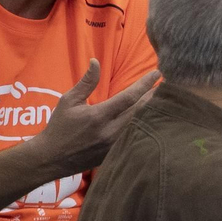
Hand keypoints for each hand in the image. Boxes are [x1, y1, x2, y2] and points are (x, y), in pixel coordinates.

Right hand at [28, 60, 159, 179]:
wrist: (51, 158)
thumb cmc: (59, 127)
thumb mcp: (68, 101)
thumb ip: (86, 82)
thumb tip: (96, 62)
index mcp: (98, 116)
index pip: (128, 97)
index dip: (145, 84)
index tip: (158, 72)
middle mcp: (110, 131)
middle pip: (142, 112)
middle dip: (156, 97)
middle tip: (170, 84)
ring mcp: (115, 145)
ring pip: (142, 126)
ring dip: (155, 112)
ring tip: (167, 99)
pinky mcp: (116, 154)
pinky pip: (136, 139)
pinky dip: (147, 127)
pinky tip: (156, 119)